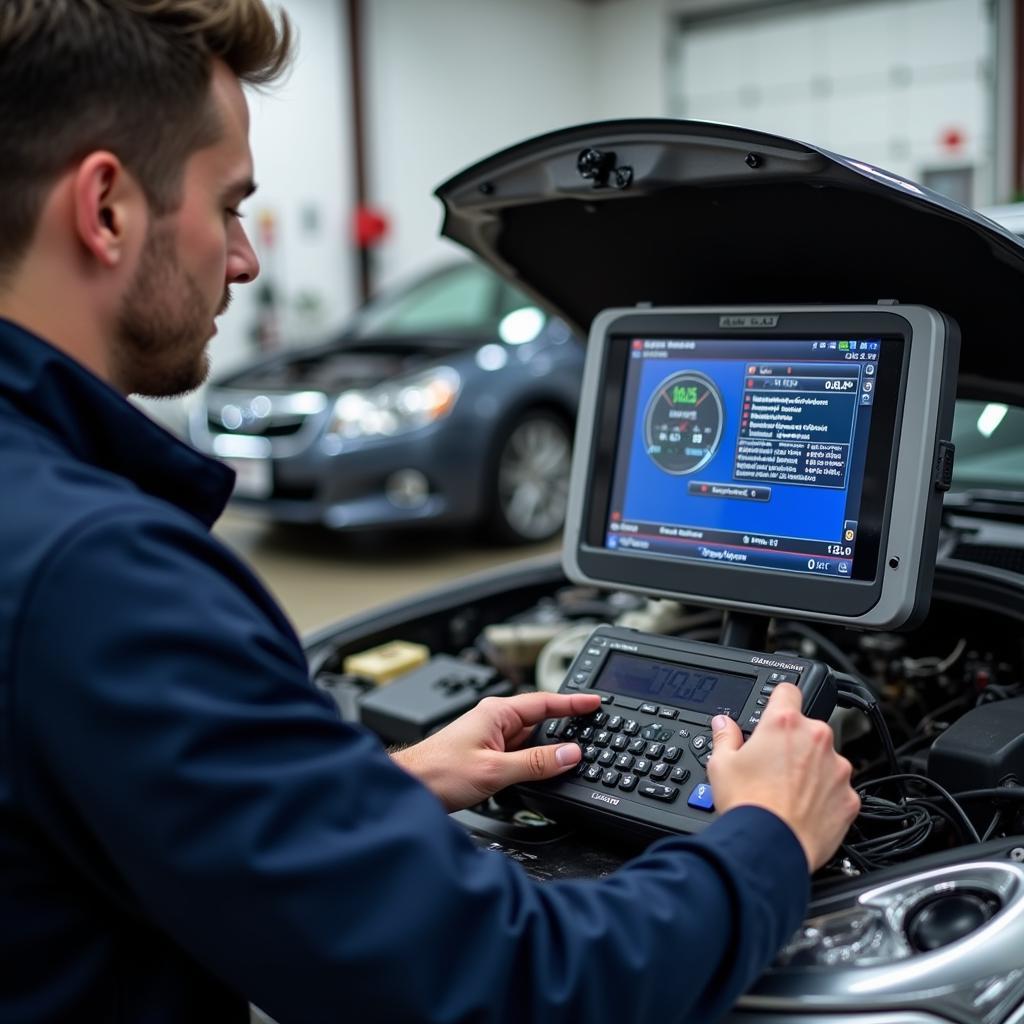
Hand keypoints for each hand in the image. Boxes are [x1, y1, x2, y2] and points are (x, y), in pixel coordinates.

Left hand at [390, 692, 601, 811]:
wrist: (410, 787)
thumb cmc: (438, 772)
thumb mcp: (495, 770)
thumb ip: (536, 762)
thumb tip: (570, 754)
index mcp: (497, 712)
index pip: (544, 702)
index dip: (573, 702)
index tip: (595, 701)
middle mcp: (494, 721)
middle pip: (540, 720)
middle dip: (566, 726)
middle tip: (595, 729)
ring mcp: (490, 738)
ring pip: (530, 739)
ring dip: (549, 747)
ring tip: (575, 754)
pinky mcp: (486, 756)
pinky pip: (519, 753)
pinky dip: (535, 760)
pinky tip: (545, 770)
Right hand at [706, 684, 859, 870]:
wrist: (771, 846)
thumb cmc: (747, 804)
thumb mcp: (721, 764)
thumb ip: (725, 737)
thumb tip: (723, 724)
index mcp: (784, 724)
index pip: (788, 690)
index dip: (780, 698)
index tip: (778, 708)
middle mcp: (816, 739)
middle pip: (808, 729)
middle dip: (795, 743)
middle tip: (774, 765)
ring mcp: (837, 769)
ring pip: (826, 759)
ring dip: (813, 769)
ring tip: (789, 792)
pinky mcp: (849, 798)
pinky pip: (838, 790)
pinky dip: (825, 797)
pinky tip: (804, 810)